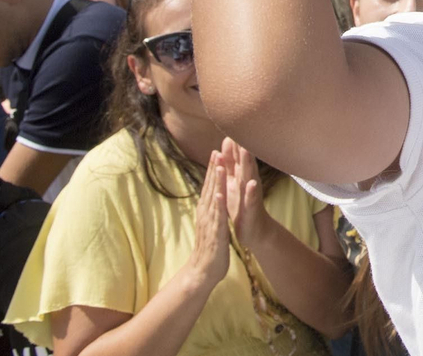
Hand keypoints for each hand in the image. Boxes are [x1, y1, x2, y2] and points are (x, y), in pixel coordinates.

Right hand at [185, 152, 230, 290]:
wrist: (203, 272)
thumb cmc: (209, 247)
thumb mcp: (210, 224)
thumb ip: (211, 210)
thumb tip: (211, 196)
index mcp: (206, 211)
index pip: (209, 187)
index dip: (212, 170)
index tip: (216, 152)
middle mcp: (206, 214)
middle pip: (209, 189)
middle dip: (213, 170)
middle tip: (217, 150)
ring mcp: (210, 224)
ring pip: (213, 200)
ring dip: (215, 183)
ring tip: (219, 166)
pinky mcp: (215, 234)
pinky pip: (217, 218)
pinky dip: (217, 206)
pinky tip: (219, 195)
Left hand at [221, 137, 271, 250]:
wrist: (254, 230)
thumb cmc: (241, 205)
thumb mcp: (232, 181)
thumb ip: (230, 162)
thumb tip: (227, 141)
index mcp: (240, 175)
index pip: (236, 156)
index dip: (233, 142)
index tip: (231, 123)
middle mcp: (247, 181)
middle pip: (244, 162)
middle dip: (242, 147)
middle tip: (241, 130)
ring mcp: (251, 194)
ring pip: (249, 177)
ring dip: (249, 164)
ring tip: (247, 151)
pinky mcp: (252, 208)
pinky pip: (252, 199)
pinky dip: (251, 191)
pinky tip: (252, 184)